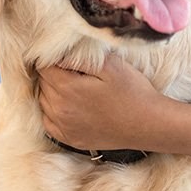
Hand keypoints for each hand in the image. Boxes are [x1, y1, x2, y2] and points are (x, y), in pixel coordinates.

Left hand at [36, 54, 161, 151]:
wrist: (148, 124)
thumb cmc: (132, 91)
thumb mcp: (110, 65)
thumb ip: (79, 57)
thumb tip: (56, 52)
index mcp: (66, 88)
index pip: (43, 66)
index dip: (52, 57)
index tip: (65, 55)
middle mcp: (59, 109)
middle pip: (42, 82)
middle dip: (53, 73)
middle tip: (74, 69)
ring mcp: (63, 127)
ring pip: (44, 100)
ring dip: (53, 91)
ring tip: (75, 86)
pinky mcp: (69, 138)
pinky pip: (49, 120)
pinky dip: (54, 110)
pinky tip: (71, 105)